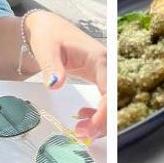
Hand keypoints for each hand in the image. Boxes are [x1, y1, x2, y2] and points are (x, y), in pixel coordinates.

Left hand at [27, 12, 107, 141]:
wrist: (47, 28)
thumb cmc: (49, 34)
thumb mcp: (46, 48)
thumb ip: (51, 67)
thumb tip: (55, 85)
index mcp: (99, 58)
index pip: (111, 89)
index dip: (105, 112)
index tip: (90, 128)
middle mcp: (107, 66)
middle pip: (116, 100)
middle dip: (104, 122)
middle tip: (82, 134)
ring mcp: (104, 73)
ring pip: (113, 103)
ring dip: (101, 121)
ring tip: (80, 131)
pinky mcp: (99, 79)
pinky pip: (106, 101)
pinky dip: (98, 114)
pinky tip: (84, 117)